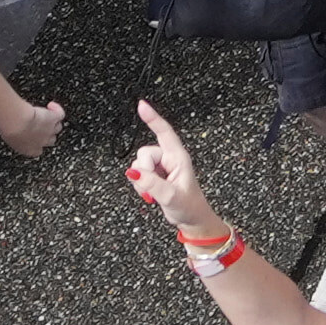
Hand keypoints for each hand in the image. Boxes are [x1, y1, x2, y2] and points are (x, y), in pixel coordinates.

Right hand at [128, 104, 216, 220]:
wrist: (191, 219)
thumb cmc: (188, 206)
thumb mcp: (170, 196)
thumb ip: (152, 184)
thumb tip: (134, 172)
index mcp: (178, 157)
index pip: (164, 132)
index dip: (153, 118)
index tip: (141, 105)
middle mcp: (169, 159)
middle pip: (144, 153)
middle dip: (143, 171)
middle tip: (153, 188)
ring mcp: (161, 167)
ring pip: (138, 165)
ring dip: (141, 181)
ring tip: (154, 193)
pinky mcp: (154, 176)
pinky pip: (138, 175)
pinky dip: (140, 186)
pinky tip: (150, 194)